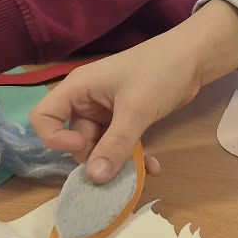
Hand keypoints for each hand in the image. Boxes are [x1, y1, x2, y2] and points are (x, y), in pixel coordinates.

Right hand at [30, 1, 237, 180]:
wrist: (194, 58)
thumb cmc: (159, 72)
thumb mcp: (135, 110)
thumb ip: (115, 145)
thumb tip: (94, 179)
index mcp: (78, 89)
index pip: (43, 118)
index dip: (55, 138)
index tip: (82, 147)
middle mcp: (86, 101)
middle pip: (74, 139)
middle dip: (94, 159)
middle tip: (117, 172)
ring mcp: (106, 111)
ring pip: (99, 147)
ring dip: (118, 163)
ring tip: (141, 173)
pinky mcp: (125, 119)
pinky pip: (119, 144)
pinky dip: (132, 157)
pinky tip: (153, 167)